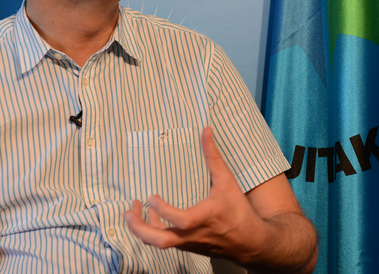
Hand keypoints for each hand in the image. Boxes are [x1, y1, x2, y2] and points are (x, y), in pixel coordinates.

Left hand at [123, 127, 267, 262]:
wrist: (250, 242)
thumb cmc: (238, 211)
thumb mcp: (227, 182)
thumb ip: (213, 157)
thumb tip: (206, 130)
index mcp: (203, 218)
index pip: (179, 220)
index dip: (162, 210)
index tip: (152, 195)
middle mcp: (192, 234)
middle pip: (160, 241)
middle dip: (139, 228)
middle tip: (128, 210)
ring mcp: (188, 243)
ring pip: (159, 243)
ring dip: (142, 229)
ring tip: (133, 210)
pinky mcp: (187, 247)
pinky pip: (165, 241)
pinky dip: (153, 230)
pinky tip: (152, 217)